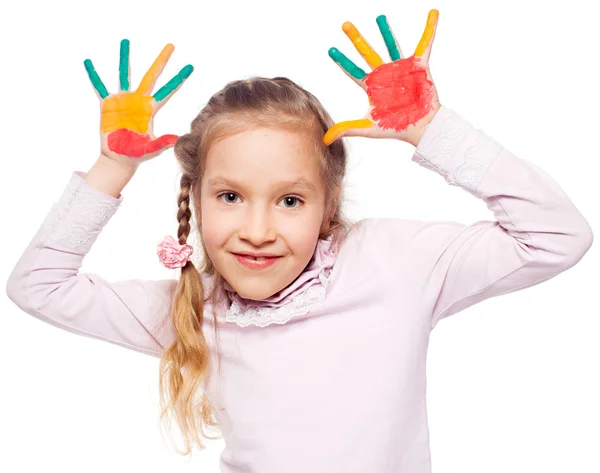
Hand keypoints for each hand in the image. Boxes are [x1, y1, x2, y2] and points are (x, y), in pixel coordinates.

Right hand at [84, 39, 193, 166]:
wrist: (119, 158)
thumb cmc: (137, 155)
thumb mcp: (151, 149)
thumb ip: (162, 142)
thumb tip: (177, 139)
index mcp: (151, 109)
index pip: (168, 91)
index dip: (179, 79)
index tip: (190, 67)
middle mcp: (139, 101)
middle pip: (152, 76)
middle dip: (161, 61)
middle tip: (172, 45)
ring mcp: (123, 101)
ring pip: (124, 74)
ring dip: (125, 59)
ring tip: (125, 41)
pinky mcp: (107, 104)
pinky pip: (99, 87)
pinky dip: (94, 75)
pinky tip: (88, 62)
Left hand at [325, 10, 440, 146]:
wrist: (420, 128)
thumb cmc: (396, 127)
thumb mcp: (367, 128)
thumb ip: (347, 128)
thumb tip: (325, 139)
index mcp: (372, 86)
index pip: (352, 71)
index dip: (342, 60)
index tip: (330, 50)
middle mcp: (384, 74)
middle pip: (366, 52)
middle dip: (356, 38)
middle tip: (345, 24)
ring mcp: (401, 68)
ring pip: (391, 44)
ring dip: (385, 31)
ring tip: (378, 17)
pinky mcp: (418, 66)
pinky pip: (425, 44)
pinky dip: (430, 29)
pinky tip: (432, 13)